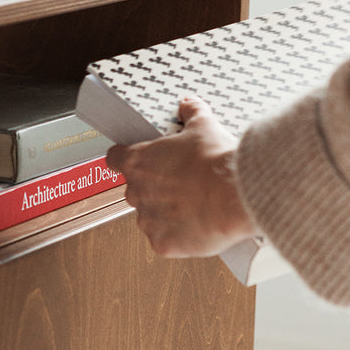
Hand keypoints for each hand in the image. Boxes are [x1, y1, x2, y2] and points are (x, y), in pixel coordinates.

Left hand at [106, 95, 256, 257]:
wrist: (235, 194)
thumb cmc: (216, 162)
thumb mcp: (204, 126)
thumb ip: (191, 114)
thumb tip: (189, 105)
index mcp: (138, 162)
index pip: (115, 159)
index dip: (124, 158)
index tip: (132, 160)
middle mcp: (137, 192)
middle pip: (135, 189)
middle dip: (155, 187)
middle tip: (181, 183)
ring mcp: (148, 220)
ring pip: (149, 217)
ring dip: (165, 212)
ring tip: (194, 205)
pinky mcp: (163, 244)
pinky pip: (164, 240)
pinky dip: (177, 235)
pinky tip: (196, 225)